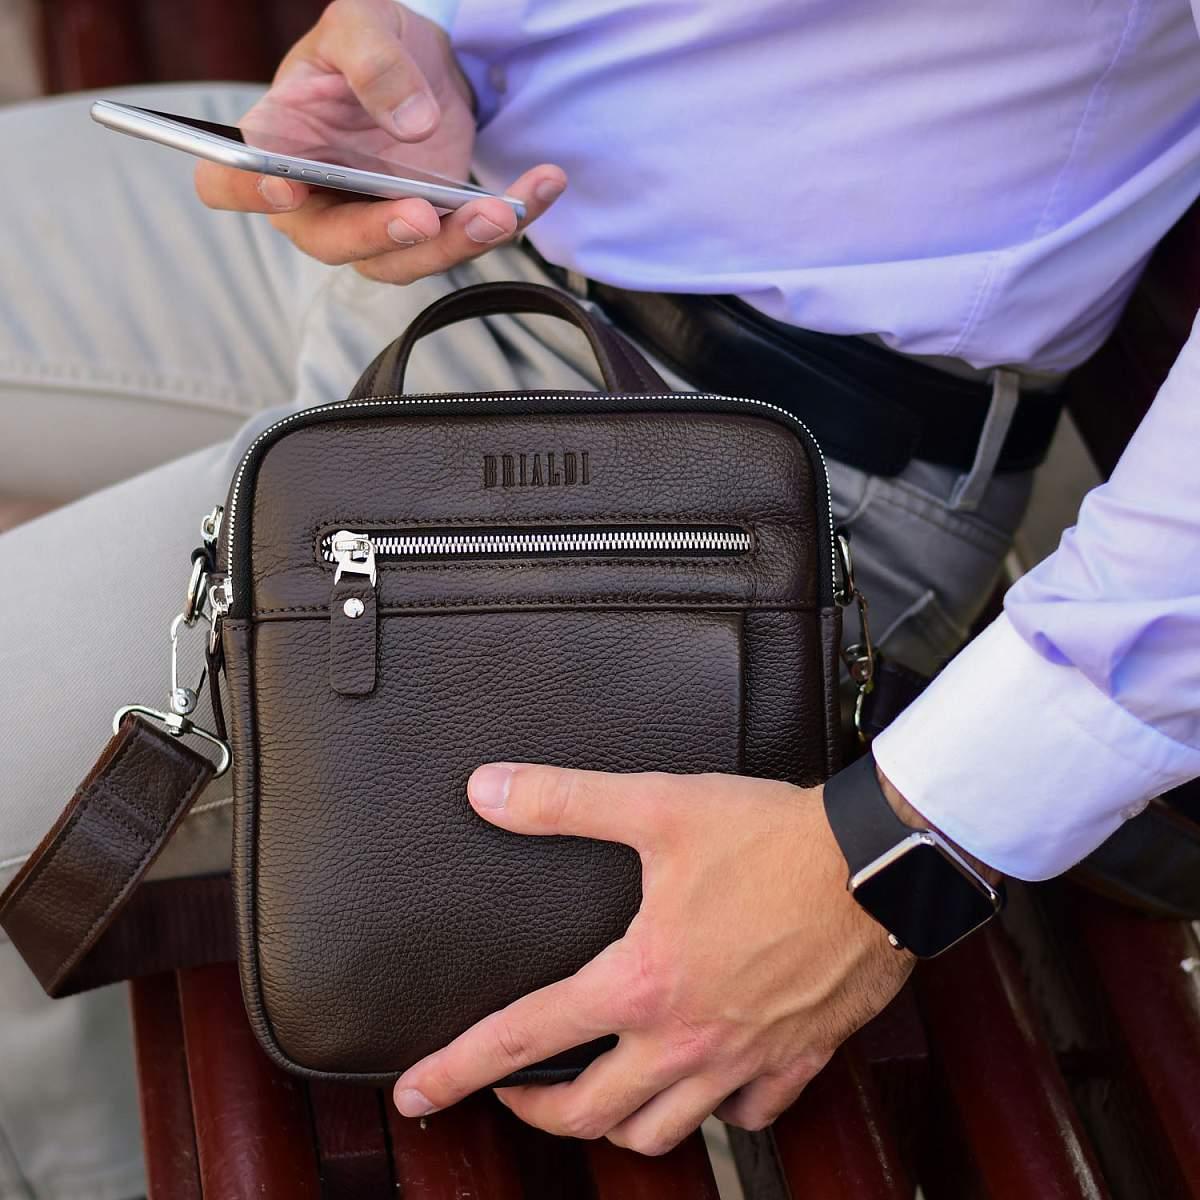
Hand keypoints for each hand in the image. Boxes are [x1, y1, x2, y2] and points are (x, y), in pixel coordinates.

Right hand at [195, 0, 565, 282]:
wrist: (422, 61)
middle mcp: (318, 200)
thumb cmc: (367, 43)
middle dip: (379, 234)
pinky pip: (463, 242)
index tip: (285, 184)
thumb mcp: (362, 22)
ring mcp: (374, 223)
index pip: (229, 183)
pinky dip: (510, 218)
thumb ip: (371, 60)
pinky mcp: (429, 230)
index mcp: (276, 145)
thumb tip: (410, 124)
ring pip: (403, 260)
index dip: (249, 192)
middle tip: (422, 214)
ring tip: (500, 211)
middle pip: (332, 242)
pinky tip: (544, 185)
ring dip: (454, 244)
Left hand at [392, 764, 913, 1155]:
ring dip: (617, 1124)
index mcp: (640, 982)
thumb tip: (489, 791)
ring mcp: (742, 1060)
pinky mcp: (795, 1061)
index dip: (457, 1070)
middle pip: (588, 1114)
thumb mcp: (657, 805)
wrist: (877, 862)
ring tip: (598, 1095)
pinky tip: (701, 1085)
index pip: (523, 1038)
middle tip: (513, 1092)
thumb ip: (564, 802)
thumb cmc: (773, 838)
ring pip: (662, 1134)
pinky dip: (711, 1113)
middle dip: (535, 1112)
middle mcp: (684, 1037)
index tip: (417, 1094)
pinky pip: (743, 1120)